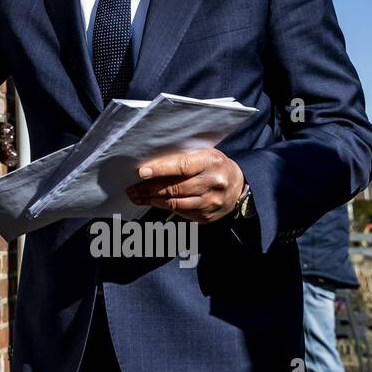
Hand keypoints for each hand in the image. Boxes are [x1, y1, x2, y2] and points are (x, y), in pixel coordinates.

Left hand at [126, 149, 245, 222]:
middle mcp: (213, 183)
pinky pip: (180, 212)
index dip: (161, 169)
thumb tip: (152, 164)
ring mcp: (210, 202)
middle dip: (149, 189)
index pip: (182, 166)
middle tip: (131, 189)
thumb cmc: (214, 166)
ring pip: (174, 203)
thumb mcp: (204, 154)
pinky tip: (152, 202)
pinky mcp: (207, 216)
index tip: (142, 172)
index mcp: (211, 162)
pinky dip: (163, 207)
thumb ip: (183, 158)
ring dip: (151, 200)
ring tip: (135, 197)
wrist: (240, 186)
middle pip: (175, 188)